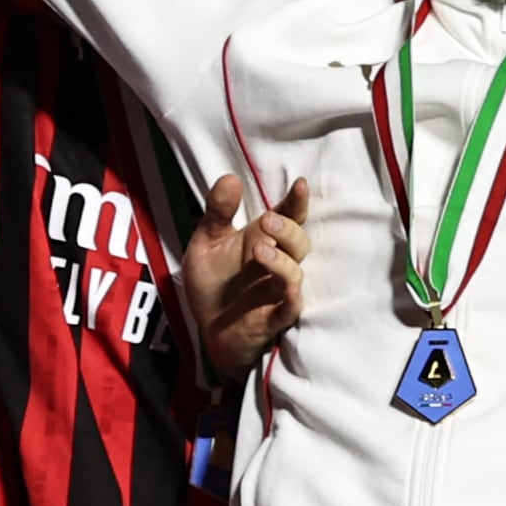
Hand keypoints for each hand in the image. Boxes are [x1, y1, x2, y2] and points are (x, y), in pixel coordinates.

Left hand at [182, 172, 312, 384]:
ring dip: (282, 261)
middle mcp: (275, 264)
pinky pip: (291, 308)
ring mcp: (277, 291)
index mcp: (261, 240)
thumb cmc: (213, 281)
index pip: (287, 218)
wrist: (205, 326)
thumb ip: (217, 212)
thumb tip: (230, 179)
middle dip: (287, 230)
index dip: (296, 202)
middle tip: (268, 222)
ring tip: (261, 251)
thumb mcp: (207, 241)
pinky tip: (289, 289)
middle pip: (297, 242)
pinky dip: (293, 298)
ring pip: (295, 273)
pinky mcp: (274, 317)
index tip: (300, 184)